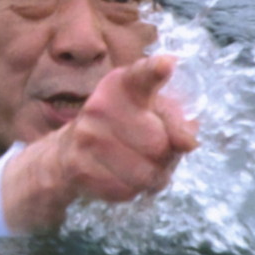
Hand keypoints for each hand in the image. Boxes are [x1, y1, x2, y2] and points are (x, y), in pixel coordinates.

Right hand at [0, 54, 199, 232]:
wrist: (65, 154)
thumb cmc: (120, 129)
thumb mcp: (146, 112)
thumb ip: (173, 120)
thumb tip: (190, 142)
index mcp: (122, 86)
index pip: (140, 77)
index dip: (154, 70)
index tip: (166, 64)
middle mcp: (100, 107)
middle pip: (159, 143)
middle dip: (167, 155)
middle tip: (156, 151)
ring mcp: (87, 138)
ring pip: (148, 173)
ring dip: (154, 176)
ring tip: (141, 166)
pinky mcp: (81, 168)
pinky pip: (129, 190)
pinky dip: (134, 189)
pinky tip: (122, 176)